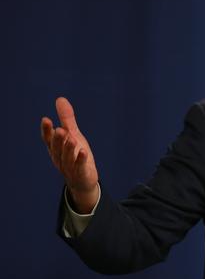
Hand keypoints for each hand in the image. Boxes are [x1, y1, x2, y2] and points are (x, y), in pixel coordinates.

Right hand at [41, 97, 98, 212]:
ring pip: (67, 158)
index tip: (46, 119)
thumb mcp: (73, 135)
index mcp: (56, 148)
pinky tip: (83, 152)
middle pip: (56, 148)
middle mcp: (60, 158)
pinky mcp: (81, 173)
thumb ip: (67, 119)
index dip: (46, 130)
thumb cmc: (76, 155)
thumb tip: (60, 99)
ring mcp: (70, 167)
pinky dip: (80, 160)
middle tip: (59, 130)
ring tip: (71, 139)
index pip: (48, 139)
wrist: (83, 180)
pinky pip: (79, 167)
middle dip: (57, 140)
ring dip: (68, 149)